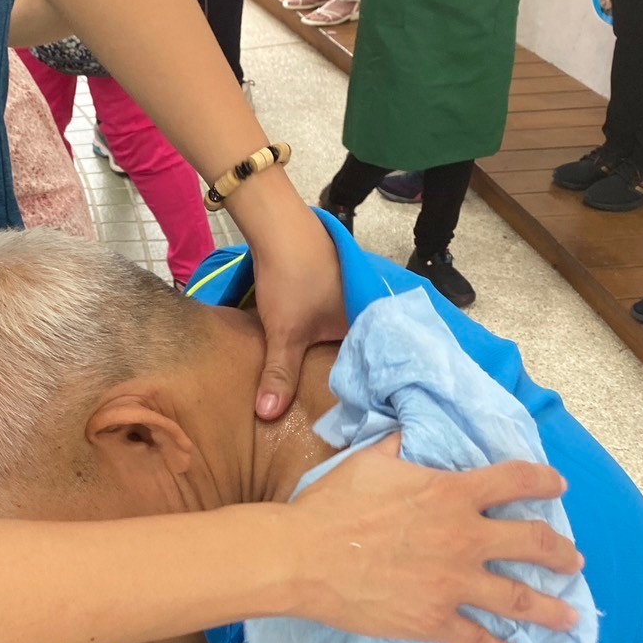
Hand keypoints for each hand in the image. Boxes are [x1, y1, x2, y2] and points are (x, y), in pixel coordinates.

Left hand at [246, 199, 347, 419]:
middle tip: (337, 406)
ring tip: (324, 385)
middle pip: (360, 350)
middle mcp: (368, 308)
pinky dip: (324, 333)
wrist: (279, 225)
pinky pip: (333, 318)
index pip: (373, 365)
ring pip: (345, 333)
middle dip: (349, 374)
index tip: (354, 413)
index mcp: (369, 323)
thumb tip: (268, 416)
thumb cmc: (293, 280)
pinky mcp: (334, 284)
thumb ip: (280, 375)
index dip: (364, 388)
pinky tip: (312, 347)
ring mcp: (352, 294)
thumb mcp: (285, 334)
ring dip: (333, 352)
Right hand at [288, 435, 583, 642]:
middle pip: (533, 543)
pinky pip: (477, 640)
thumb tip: (407, 438)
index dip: (544, 482)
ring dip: (551, 610)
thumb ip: (399, 450)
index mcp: (453, 494)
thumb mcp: (370, 463)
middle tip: (573, 562)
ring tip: (571, 617)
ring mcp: (453, 584)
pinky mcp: (433, 620)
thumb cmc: (332, 506)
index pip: (516, 481)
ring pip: (519, 599)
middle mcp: (465, 538)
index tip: (559, 488)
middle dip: (560, 553)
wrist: (303, 557)